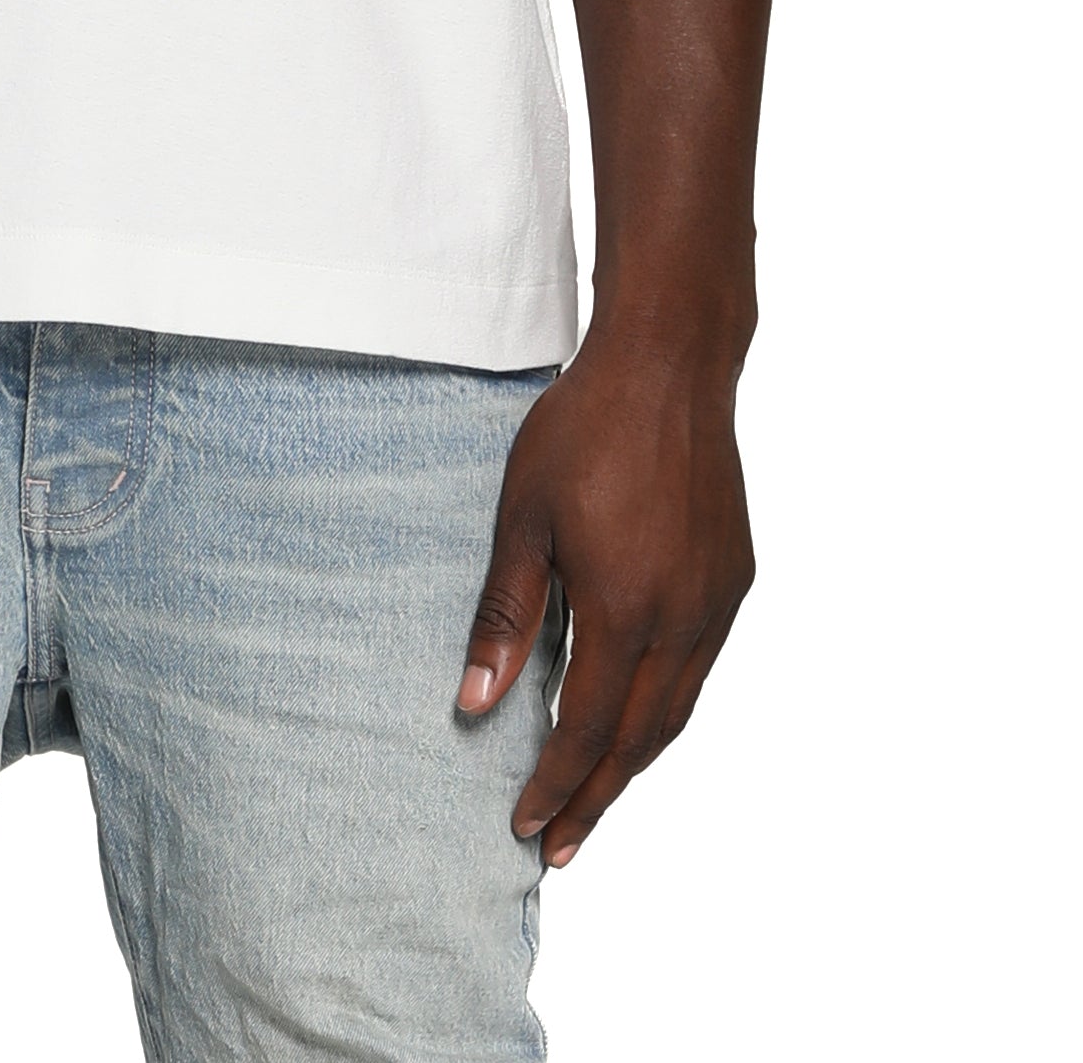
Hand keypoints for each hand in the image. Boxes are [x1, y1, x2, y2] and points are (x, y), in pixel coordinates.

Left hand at [455, 324, 754, 864]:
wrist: (668, 365)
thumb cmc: (583, 431)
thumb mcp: (522, 518)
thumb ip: (504, 616)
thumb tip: (475, 704)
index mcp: (626, 610)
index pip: (587, 729)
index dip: (556, 784)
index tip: (526, 827)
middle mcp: (684, 619)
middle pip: (639, 739)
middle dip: (597, 798)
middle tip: (560, 845)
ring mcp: (718, 600)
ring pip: (677, 710)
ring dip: (634, 760)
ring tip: (594, 796)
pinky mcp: (735, 578)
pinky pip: (700, 667)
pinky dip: (665, 707)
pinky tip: (636, 714)